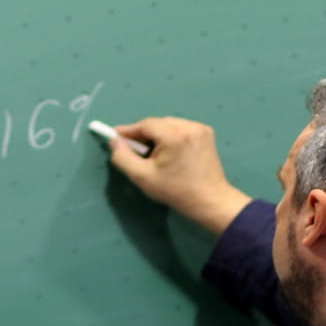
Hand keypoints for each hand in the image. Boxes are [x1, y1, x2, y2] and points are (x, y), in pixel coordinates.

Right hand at [102, 114, 254, 233]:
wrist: (210, 201)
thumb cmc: (176, 192)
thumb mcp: (143, 178)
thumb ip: (123, 158)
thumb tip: (114, 142)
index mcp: (174, 135)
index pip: (145, 125)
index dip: (128, 131)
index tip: (115, 136)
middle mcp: (189, 126)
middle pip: (157, 124)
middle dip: (144, 135)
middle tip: (133, 149)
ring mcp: (200, 128)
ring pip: (169, 125)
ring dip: (158, 135)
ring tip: (152, 153)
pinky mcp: (206, 133)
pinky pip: (181, 129)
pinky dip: (171, 136)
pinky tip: (169, 152)